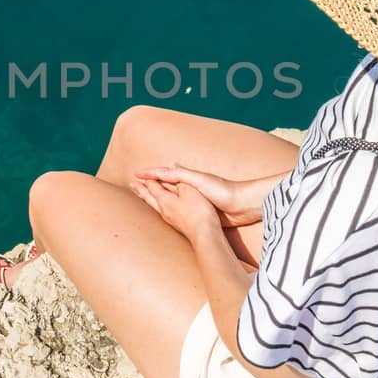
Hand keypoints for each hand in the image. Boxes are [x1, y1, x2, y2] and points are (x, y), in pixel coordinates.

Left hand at [128, 177, 223, 244]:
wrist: (205, 235)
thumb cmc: (199, 211)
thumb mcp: (190, 191)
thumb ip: (179, 181)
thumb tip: (172, 171)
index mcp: (165, 200)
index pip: (153, 186)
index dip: (148, 178)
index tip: (139, 173)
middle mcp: (164, 210)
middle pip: (149, 197)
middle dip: (141, 190)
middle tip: (132, 185)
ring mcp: (170, 219)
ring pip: (154, 205)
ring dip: (147, 197)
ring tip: (142, 194)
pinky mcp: (178, 225)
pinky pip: (162, 212)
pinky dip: (156, 205)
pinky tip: (160, 207)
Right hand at [132, 164, 263, 227]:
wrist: (243, 205)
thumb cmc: (223, 191)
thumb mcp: (200, 180)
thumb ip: (182, 174)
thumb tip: (167, 165)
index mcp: (188, 178)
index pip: (164, 174)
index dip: (150, 174)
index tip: (135, 174)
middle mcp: (190, 187)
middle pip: (166, 184)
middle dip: (151, 184)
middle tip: (135, 183)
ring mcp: (196, 200)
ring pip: (172, 197)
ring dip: (159, 195)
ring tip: (146, 196)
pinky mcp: (202, 211)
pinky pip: (181, 208)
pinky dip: (171, 207)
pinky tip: (168, 210)